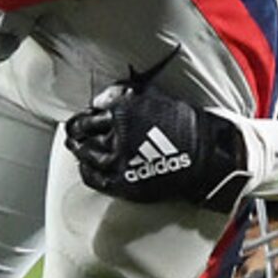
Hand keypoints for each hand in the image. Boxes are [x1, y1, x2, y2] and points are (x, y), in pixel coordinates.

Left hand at [63, 78, 248, 210]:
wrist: (204, 154)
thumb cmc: (183, 123)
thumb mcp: (154, 98)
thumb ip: (124, 96)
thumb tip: (100, 101)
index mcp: (122, 111)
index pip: (88, 117)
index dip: (82, 120)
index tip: (82, 120)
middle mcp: (115, 134)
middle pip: (82, 135)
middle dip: (75, 134)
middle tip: (73, 134)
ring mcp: (118, 160)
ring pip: (87, 155)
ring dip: (79, 151)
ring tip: (77, 149)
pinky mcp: (124, 181)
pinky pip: (95, 178)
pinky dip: (87, 172)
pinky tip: (86, 168)